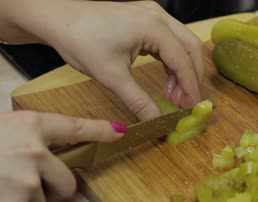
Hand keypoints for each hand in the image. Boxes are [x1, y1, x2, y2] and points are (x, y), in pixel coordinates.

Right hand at [0, 111, 123, 201]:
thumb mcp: (2, 128)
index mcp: (30, 126)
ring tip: (1, 187)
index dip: (100, 131)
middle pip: (67, 181)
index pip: (75, 127)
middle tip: (24, 182)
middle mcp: (35, 152)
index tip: (118, 132)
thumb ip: (28, 137)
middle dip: (52, 188)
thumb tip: (46, 146)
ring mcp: (28, 181)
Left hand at [46, 0, 203, 119]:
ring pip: (182, 43)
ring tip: (172, 95)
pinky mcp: (145, 18)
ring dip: (182, 70)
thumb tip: (155, 121)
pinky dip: (171, 61)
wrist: (56, 18)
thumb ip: (138, 100)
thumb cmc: (80, 39)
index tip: (192, 108)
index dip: (190, 87)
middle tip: (185, 103)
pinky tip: (165, 79)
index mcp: (153, 27)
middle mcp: (158, 16)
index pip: (183, 60)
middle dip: (191, 77)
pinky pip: (169, 40)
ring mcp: (152, 14)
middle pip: (191, 48)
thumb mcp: (111, 76)